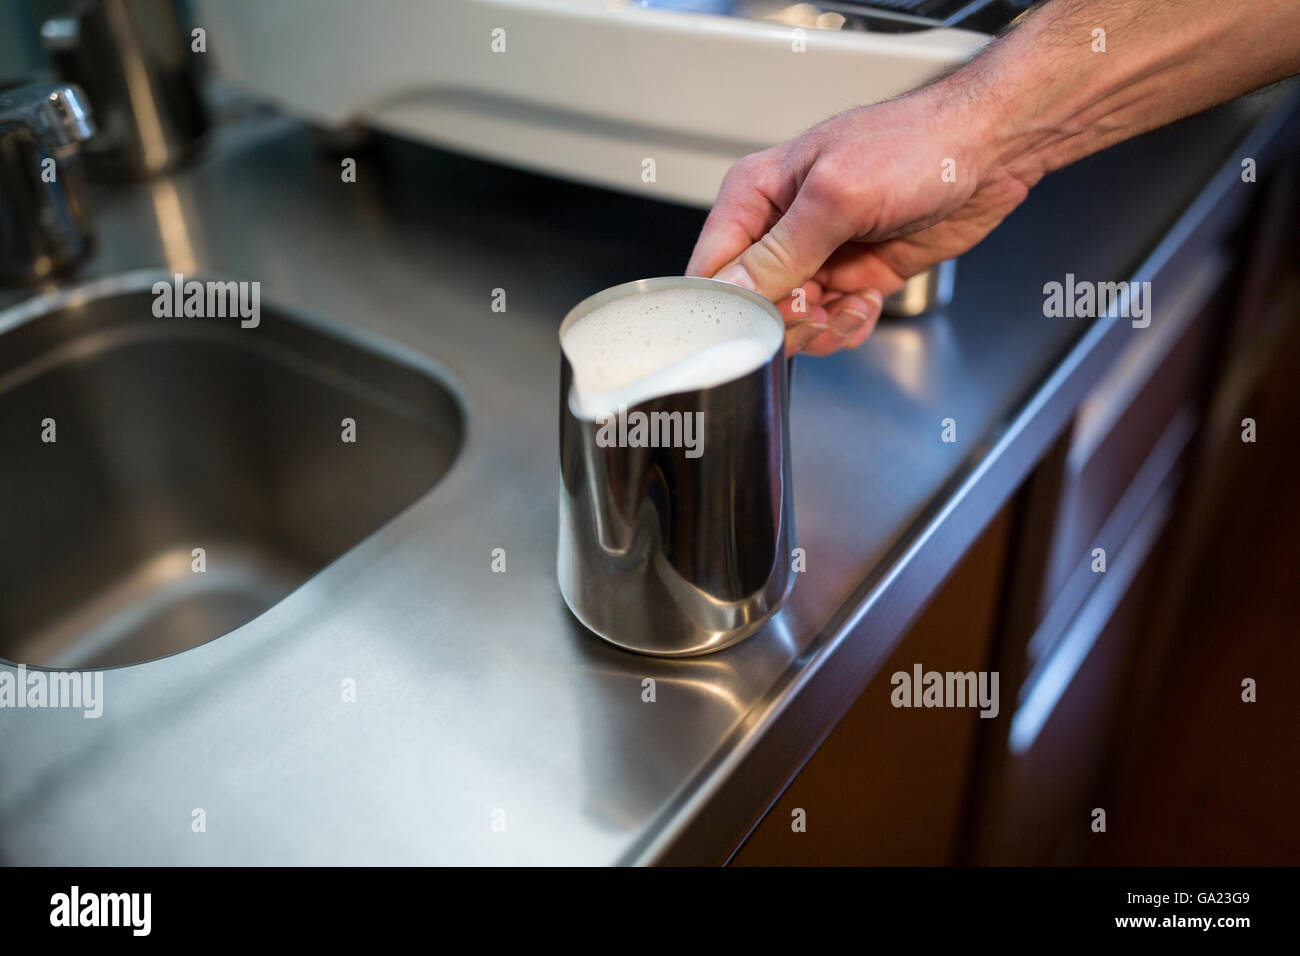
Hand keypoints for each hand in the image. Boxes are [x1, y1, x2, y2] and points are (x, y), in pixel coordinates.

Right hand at [687, 90, 1033, 355]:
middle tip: (816, 308)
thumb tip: (735, 292)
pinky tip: (868, 302)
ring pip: (792, 322)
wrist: (989, 151)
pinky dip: (849, 326)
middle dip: (784, 320)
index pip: (712, 268)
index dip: (730, 305)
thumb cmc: (917, 144)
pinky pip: (832, 323)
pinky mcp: (854, 276)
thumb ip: (781, 250)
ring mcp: (819, 256)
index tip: (762, 319)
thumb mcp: (838, 195)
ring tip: (849, 305)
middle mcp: (782, 228)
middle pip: (751, 305)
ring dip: (821, 328)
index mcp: (757, 195)